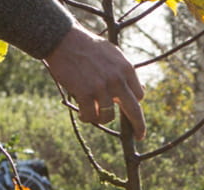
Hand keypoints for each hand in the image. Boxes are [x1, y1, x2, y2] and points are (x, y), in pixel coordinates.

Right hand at [45, 25, 146, 139]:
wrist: (64, 40)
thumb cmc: (88, 46)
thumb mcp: (114, 54)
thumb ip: (125, 72)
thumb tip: (138, 89)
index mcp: (126, 69)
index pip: (139, 95)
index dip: (133, 103)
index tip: (128, 109)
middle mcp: (117, 79)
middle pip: (134, 110)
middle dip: (138, 127)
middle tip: (139, 136)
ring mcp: (101, 87)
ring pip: (108, 117)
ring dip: (101, 119)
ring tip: (93, 114)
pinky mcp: (85, 92)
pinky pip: (91, 115)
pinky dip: (87, 118)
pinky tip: (83, 115)